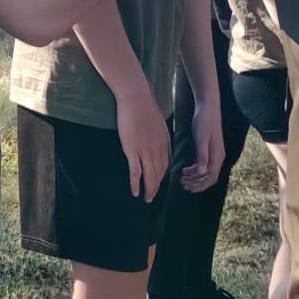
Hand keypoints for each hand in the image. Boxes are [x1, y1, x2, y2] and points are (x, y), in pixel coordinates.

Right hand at [114, 86, 169, 203]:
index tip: (158, 182)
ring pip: (150, 175)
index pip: (165, 165)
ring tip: (147, 198)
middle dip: (157, 186)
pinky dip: (136, 184)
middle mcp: (157, 150)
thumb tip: (158, 141)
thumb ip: (159, 135)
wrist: (136, 100)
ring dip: (149, 189)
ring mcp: (145, 151)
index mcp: (164, 143)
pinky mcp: (133, 151)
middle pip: (159, 173)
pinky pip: (136, 172)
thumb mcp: (158, 124)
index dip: (162, 176)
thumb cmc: (145, 108)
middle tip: (153, 196)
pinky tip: (135, 192)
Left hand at [181, 96, 223, 191]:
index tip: (188, 188)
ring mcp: (214, 153)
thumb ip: (202, 156)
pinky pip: (204, 165)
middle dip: (197, 183)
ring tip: (182, 178)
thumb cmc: (204, 121)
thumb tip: (202, 173)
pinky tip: (186, 169)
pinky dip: (195, 170)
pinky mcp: (209, 149)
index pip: (211, 177)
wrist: (207, 106)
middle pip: (209, 177)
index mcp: (217, 156)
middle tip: (183, 184)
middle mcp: (218, 157)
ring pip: (206, 172)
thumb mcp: (202, 139)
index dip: (200, 185)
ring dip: (195, 177)